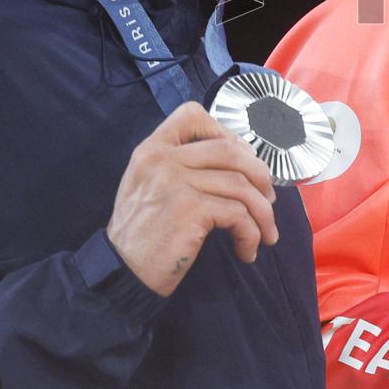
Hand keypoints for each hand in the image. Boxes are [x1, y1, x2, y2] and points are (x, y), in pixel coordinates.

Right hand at [106, 101, 277, 295]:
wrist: (120, 273)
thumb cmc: (143, 232)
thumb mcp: (151, 184)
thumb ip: (182, 164)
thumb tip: (242, 158)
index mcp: (152, 149)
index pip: (191, 114)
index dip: (226, 131)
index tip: (243, 157)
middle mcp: (162, 159)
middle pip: (230, 150)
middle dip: (260, 175)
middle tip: (267, 199)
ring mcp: (175, 183)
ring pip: (241, 185)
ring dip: (262, 212)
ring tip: (266, 232)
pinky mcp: (189, 210)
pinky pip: (238, 214)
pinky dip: (251, 233)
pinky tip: (248, 250)